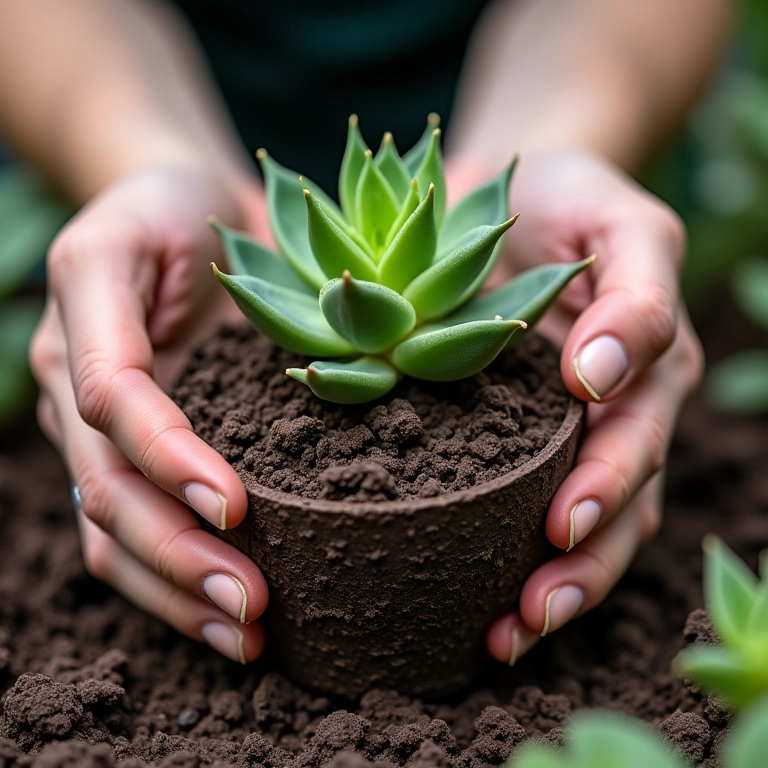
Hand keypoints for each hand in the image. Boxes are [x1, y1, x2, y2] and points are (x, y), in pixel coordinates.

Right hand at [31, 166, 270, 662]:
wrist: (170, 209)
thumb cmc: (176, 208)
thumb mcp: (167, 217)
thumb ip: (167, 289)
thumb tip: (229, 383)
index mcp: (85, 324)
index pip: (115, 405)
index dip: (169, 458)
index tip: (236, 508)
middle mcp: (78, 391)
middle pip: (109, 492)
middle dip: (177, 556)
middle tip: (253, 606)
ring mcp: (98, 433)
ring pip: (114, 534)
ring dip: (177, 594)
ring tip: (248, 636)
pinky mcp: (135, 455)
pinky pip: (139, 531)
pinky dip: (178, 583)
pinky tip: (230, 617)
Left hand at [449, 149, 703, 663]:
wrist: (502, 193)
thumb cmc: (566, 198)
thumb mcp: (618, 221)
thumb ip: (634, 290)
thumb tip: (608, 371)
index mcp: (642, 369)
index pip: (632, 444)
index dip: (604, 490)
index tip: (557, 527)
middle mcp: (607, 413)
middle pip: (611, 507)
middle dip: (576, 567)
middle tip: (529, 619)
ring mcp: (558, 430)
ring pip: (574, 526)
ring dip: (546, 585)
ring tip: (502, 639)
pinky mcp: (501, 434)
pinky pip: (508, 503)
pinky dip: (493, 556)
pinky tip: (464, 603)